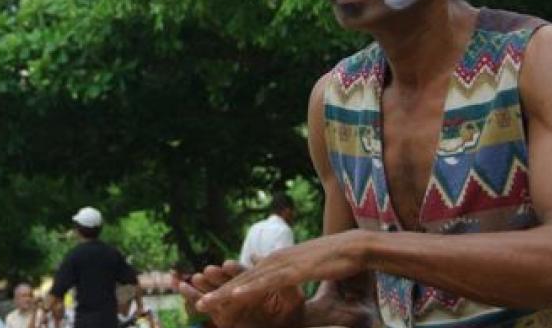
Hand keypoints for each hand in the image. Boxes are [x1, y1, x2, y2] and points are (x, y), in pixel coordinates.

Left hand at [197, 232, 368, 324]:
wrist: (354, 247)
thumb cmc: (334, 259)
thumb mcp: (305, 265)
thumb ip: (288, 268)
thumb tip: (276, 269)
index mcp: (276, 261)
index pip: (247, 278)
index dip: (227, 289)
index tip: (210, 298)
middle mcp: (273, 260)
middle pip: (240, 280)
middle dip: (217, 292)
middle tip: (196, 302)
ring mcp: (281, 264)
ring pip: (247, 282)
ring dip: (224, 294)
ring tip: (205, 303)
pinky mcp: (291, 271)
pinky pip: (265, 284)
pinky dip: (247, 290)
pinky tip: (232, 298)